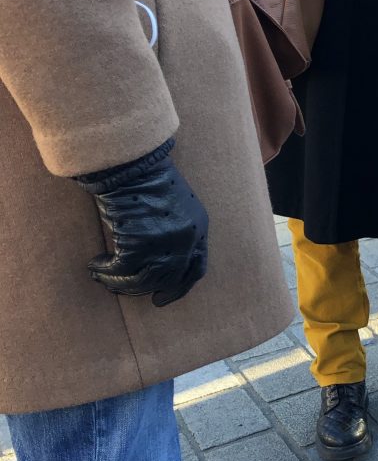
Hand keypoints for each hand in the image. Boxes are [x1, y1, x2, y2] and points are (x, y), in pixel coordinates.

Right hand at [75, 141, 208, 306]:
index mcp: (199, 228)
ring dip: (119, 282)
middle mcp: (187, 239)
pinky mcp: (140, 243)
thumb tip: (155, 260)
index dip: (180, 286)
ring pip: (143, 279)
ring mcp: (165, 242)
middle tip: (123, 290)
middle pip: (169, 278)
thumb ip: (172, 231)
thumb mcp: (174, 205)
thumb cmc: (146, 178)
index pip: (197, 268)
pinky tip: (96, 265)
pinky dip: (106, 271)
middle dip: (144, 289)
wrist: (131, 163)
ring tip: (103, 275)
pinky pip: (121, 270)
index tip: (163, 298)